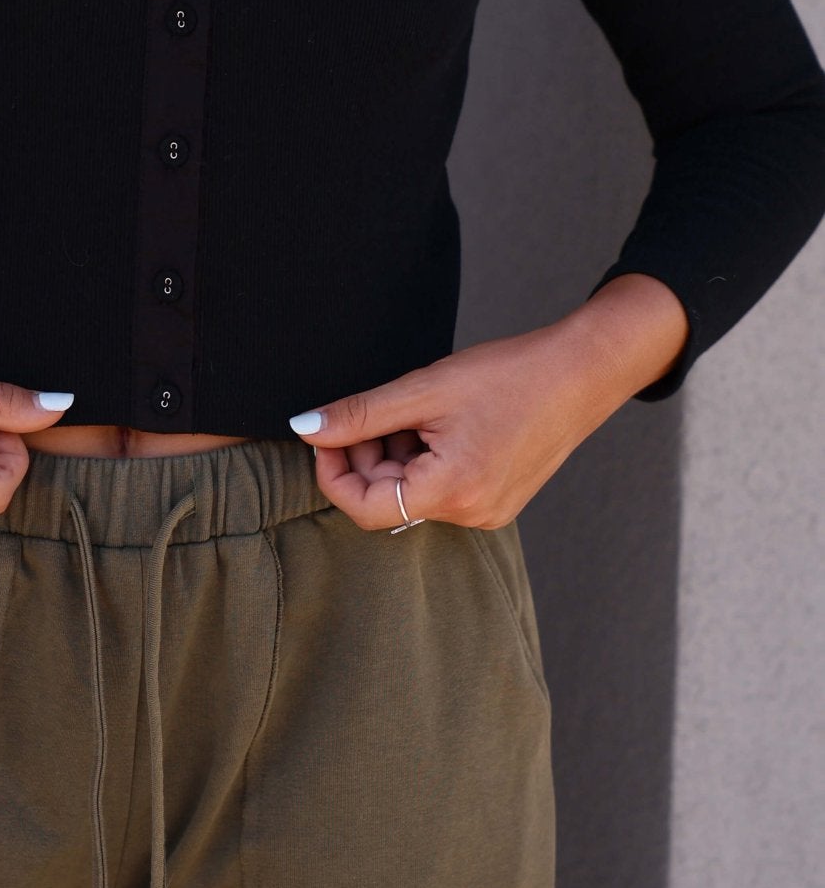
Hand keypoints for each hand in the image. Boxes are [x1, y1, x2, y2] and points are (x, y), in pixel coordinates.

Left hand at [287, 319, 631, 532]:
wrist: (582, 372)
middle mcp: (471, 514)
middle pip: (387, 499)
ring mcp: (488, 511)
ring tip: (418, 410)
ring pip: (412, 492)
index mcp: (452, 491)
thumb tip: (305, 429)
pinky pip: (441, 489)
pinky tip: (440, 423)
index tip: (326, 433)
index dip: (333, 471)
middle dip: (367, 455)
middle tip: (377, 409)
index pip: (364, 508)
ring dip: (397, 454)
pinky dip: (424, 459)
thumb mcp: (424, 389)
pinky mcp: (498, 499)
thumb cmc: (510, 374)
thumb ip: (359, 414)